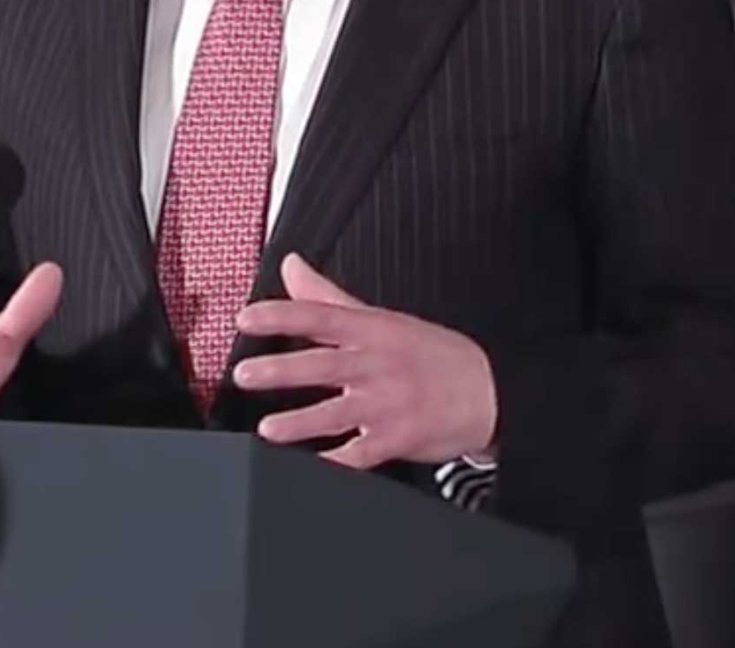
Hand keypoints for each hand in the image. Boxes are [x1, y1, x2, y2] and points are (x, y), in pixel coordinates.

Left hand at [233, 254, 496, 468]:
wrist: (489, 391)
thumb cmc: (431, 353)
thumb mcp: (383, 318)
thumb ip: (329, 297)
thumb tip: (290, 267)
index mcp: (371, 330)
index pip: (318, 316)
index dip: (280, 315)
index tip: (246, 318)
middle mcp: (376, 364)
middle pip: (322, 364)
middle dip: (281, 369)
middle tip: (245, 373)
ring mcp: (387, 404)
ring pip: (336, 412)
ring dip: (299, 423)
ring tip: (268, 429)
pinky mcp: (398, 438)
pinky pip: (360, 453)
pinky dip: (335, 462)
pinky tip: (310, 467)